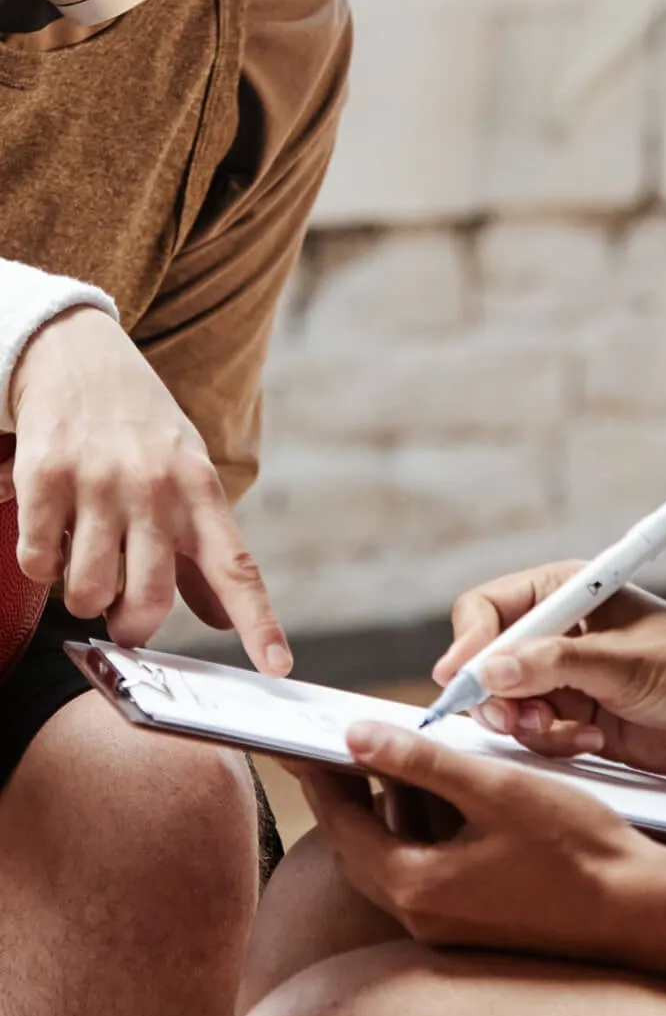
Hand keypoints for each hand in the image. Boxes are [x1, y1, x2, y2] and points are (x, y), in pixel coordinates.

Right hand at [4, 307, 290, 672]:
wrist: (75, 351)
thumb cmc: (140, 427)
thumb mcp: (188, 475)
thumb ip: (201, 553)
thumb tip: (220, 620)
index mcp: (200, 491)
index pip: (237, 567)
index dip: (257, 622)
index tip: (276, 665)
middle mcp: (156, 488)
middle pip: (147, 599)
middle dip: (131, 625)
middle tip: (121, 614)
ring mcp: (99, 481)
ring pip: (87, 591)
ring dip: (83, 595)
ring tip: (84, 561)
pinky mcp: (45, 476)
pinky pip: (39, 561)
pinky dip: (42, 563)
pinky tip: (52, 532)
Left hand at [302, 720, 665, 985]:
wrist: (642, 913)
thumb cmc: (576, 849)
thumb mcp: (493, 790)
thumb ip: (420, 761)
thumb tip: (354, 735)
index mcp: (417, 886)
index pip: (344, 825)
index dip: (321, 779)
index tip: (301, 743)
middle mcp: (423, 918)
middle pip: (362, 847)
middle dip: (350, 794)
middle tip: (337, 746)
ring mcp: (450, 929)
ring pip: (396, 859)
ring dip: (389, 812)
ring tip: (389, 759)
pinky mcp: (476, 926)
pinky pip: (427, 873)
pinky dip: (422, 833)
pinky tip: (442, 798)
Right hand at [433, 563, 665, 780]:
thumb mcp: (625, 663)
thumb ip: (554, 666)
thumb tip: (489, 672)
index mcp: (568, 592)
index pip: (488, 607)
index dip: (469, 642)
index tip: (461, 678)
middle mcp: (558, 632)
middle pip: (486, 662)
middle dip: (499, 695)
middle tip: (523, 719)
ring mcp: (564, 678)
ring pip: (506, 704)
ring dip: (532, 724)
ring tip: (576, 731)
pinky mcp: (576, 718)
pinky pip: (536, 735)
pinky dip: (558, 743)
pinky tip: (599, 740)